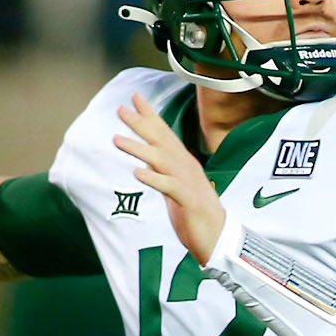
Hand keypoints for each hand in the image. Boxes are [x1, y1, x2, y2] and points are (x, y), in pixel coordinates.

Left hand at [115, 93, 225, 263]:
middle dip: (140, 124)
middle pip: (161, 141)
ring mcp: (189, 183)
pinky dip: (154, 178)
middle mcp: (186, 167)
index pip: (165, 134)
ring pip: (161, 160)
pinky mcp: (189, 201)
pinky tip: (138, 172)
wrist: (218, 237)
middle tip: (120, 109)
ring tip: (117, 140)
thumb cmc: (196, 213)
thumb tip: (148, 158)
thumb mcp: (176, 187)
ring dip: (139, 148)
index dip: (150, 115)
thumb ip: (163, 171)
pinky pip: (170, 187)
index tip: (135, 98)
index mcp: (183, 163)